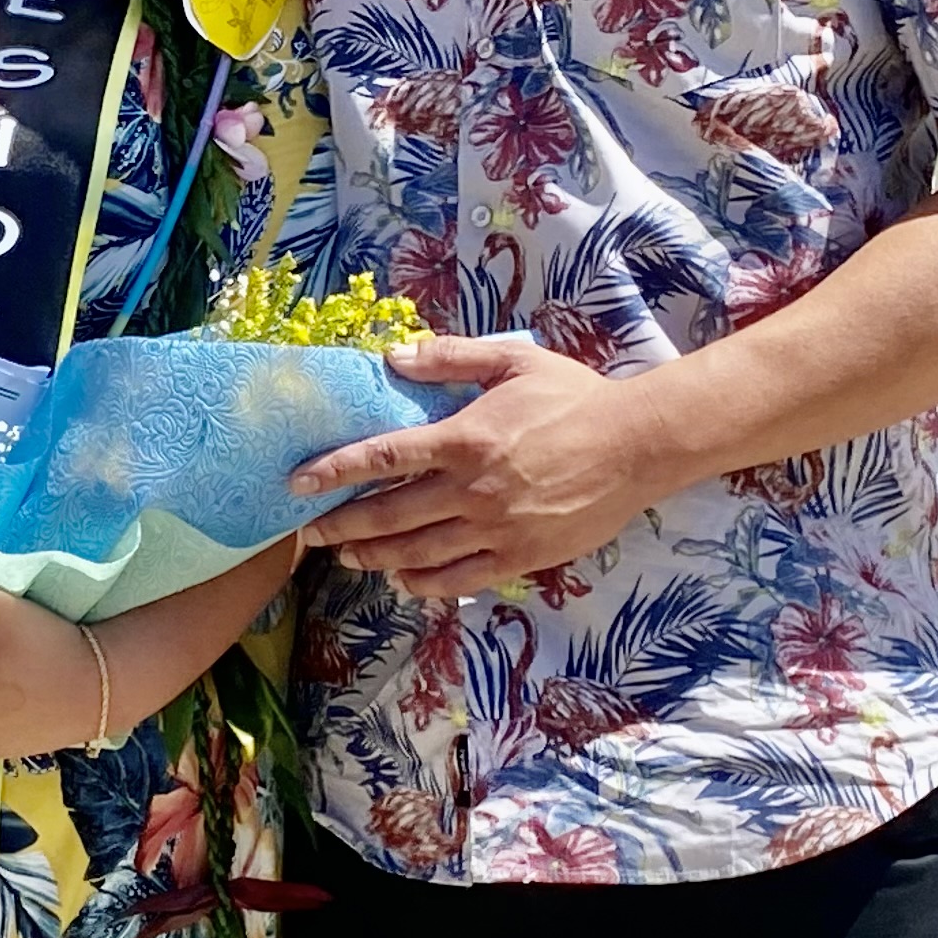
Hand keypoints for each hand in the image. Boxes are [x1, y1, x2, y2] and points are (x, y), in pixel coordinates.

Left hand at [288, 332, 671, 593]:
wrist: (638, 446)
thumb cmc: (575, 398)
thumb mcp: (514, 362)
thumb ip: (451, 358)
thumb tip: (394, 355)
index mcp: (467, 438)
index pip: (384, 456)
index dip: (335, 469)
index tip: (299, 481)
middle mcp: (474, 489)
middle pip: (389, 514)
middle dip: (341, 524)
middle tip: (308, 531)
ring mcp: (497, 528)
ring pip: (418, 552)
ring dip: (374, 555)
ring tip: (346, 554)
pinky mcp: (521, 556)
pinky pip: (460, 579)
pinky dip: (424, 582)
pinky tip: (402, 579)